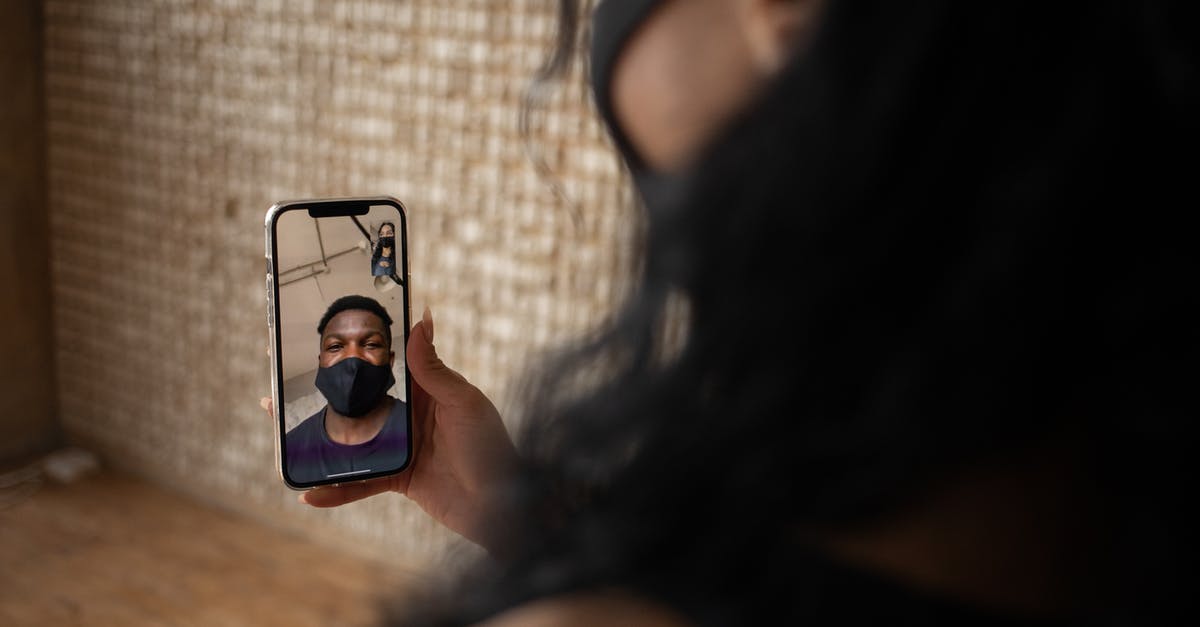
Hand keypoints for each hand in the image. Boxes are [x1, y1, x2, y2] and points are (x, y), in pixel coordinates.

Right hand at [261, 307, 517, 551]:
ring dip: (316, 436)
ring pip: (350, 438)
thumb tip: (421, 319)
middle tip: (281, 384)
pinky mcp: (398, 478)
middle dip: (321, 392)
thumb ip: (434, 367)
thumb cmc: (493, 448)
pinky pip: (359, 483)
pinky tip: (308, 492)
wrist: (504, 506)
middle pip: (358, 399)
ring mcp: (401, 446)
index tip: (319, 340)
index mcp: (427, 388)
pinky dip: (335, 489)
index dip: (354, 352)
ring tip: (279, 428)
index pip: (384, 364)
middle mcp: (410, 413)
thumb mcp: (464, 402)